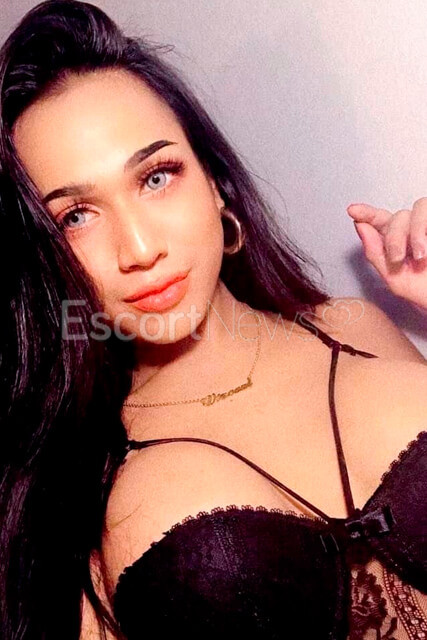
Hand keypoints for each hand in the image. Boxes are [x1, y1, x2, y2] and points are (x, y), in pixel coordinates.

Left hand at [346, 197, 426, 311]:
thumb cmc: (424, 290)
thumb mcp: (395, 278)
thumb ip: (375, 253)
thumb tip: (360, 226)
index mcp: (398, 241)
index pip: (379, 221)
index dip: (366, 213)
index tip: (352, 210)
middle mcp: (412, 229)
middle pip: (395, 218)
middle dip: (393, 238)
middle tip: (397, 258)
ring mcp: (426, 225)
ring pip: (410, 211)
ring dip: (412, 233)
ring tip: (419, 256)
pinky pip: (425, 208)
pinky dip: (421, 229)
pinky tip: (426, 251)